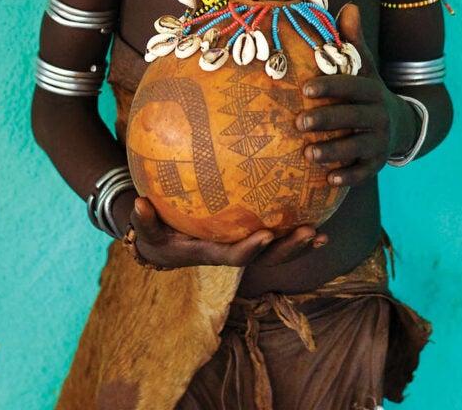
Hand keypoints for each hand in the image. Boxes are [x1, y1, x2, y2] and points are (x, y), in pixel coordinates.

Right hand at [127, 197, 327, 270]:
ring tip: (323, 233)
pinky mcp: (251, 234)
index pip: (236, 256)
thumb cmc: (155, 233)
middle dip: (290, 249)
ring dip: (300, 244)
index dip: (252, 249)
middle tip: (312, 232)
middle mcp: (233, 252)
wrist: (165, 244)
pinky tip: (318, 214)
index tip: (266, 236)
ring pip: (278, 251)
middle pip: (268, 259)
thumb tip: (138, 203)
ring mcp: (244, 246)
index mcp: (212, 253)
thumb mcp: (146, 228)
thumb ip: (144, 220)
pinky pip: (277, 235)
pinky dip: (295, 230)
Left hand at [295, 3, 407, 185]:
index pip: (352, 86)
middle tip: (298, 122)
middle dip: (327, 120)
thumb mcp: (364, 64)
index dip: (331, 86)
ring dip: (334, 152)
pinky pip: (365, 172)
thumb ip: (353, 39)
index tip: (305, 87)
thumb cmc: (368, 90)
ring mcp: (380, 141)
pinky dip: (348, 177)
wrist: (401, 123)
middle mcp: (379, 116)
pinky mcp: (378, 163)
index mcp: (372, 90)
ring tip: (308, 154)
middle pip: (353, 118)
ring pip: (358, 147)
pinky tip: (328, 181)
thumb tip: (348, 5)